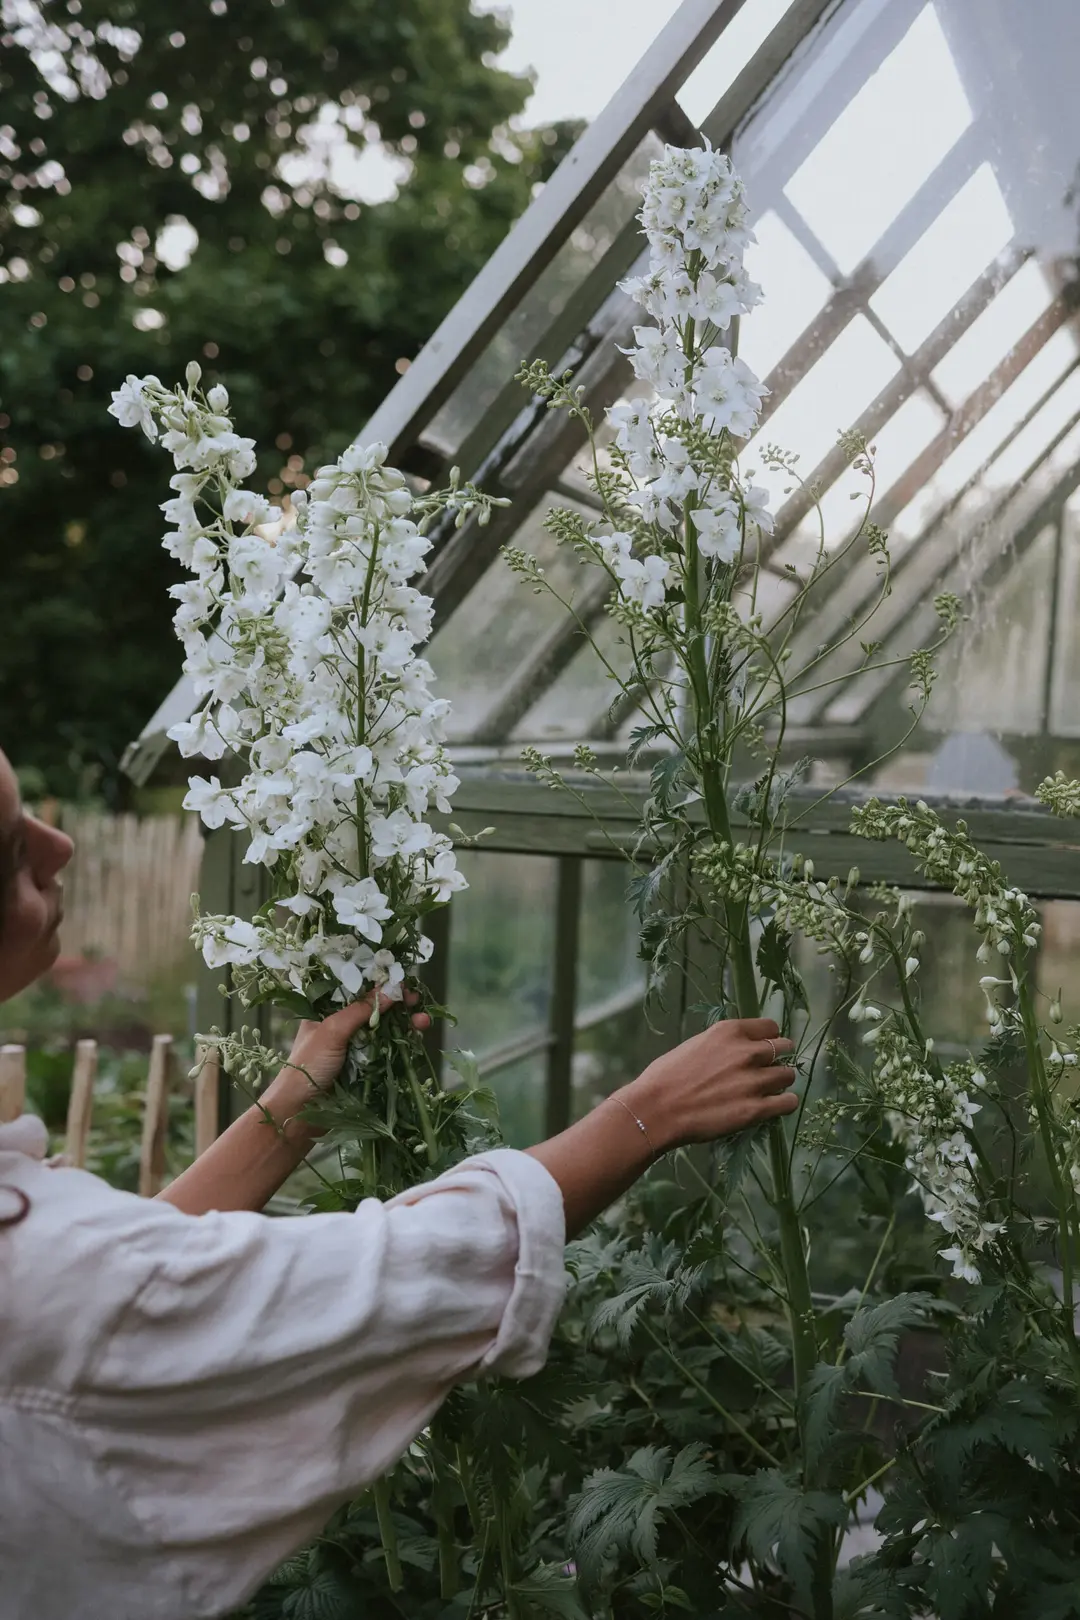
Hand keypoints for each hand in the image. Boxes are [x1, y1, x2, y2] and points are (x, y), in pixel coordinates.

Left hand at [267, 990, 430, 1101]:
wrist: (298, 1112)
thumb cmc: (308, 1066)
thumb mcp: (332, 1031)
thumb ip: (360, 1010)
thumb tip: (391, 990)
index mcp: (325, 1011)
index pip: (356, 990)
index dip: (379, 984)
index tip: (401, 982)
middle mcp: (340, 1025)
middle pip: (374, 1009)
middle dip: (397, 1004)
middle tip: (417, 1001)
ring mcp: (353, 1047)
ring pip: (383, 1030)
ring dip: (404, 1024)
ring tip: (424, 1022)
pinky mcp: (363, 1067)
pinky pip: (385, 1050)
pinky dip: (401, 1044)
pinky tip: (416, 1039)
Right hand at [618, 1017, 796, 1153]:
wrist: (657, 1110)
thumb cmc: (666, 1076)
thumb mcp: (695, 1045)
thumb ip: (723, 1045)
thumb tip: (737, 1051)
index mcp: (730, 1031)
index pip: (771, 1027)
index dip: (769, 1038)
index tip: (764, 1047)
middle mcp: (747, 1052)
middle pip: (785, 1048)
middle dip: (778, 1058)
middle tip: (767, 1069)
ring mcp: (754, 1081)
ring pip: (788, 1075)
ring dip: (780, 1082)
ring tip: (768, 1090)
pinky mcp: (757, 1110)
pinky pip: (788, 1103)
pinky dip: (784, 1103)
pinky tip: (775, 1105)